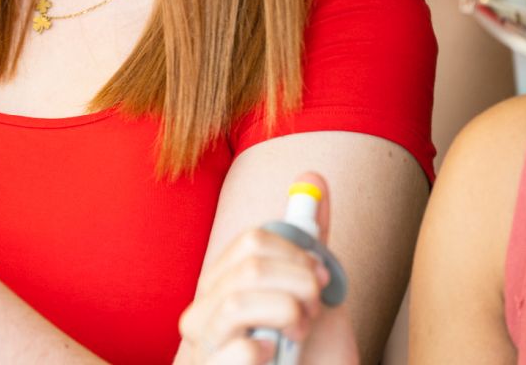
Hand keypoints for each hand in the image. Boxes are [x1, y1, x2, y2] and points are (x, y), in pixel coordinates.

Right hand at [177, 173, 357, 364]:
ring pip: (238, 301)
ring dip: (289, 314)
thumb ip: (307, 243)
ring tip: (301, 333)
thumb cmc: (305, 359)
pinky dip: (269, 351)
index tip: (323, 279)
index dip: (298, 254)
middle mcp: (203, 312)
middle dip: (299, 283)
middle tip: (316, 310)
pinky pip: (240, 348)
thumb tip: (311, 178)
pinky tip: (274, 359)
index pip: (252, 240)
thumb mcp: (313, 296)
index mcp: (222, 284)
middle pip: (248, 264)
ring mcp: (202, 347)